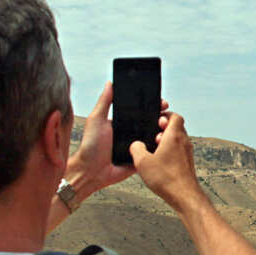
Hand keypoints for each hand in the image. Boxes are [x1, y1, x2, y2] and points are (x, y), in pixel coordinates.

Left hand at [64, 83, 157, 198]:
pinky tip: (164, 142)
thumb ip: (104, 102)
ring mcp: (137, 146)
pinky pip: (153, 153)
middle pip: (151, 123)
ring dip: (163, 132)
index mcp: (123, 123)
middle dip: (162, 118)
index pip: (141, 111)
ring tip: (165, 128)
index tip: (161, 102)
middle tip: (165, 115)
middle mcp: (132, 134)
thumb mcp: (96, 120)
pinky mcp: (141, 159)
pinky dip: (159, 148)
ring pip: (155, 137)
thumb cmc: (90, 146)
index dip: (152, 106)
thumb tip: (110, 83)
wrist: (91, 171)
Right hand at [131, 112, 205, 211]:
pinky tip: (159, 162)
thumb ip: (136, 148)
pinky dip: (170, 151)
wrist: (184, 196)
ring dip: (166, 141)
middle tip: (152, 136)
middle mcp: (184, 141)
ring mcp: (187, 152)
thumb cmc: (166, 178)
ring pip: (178, 139)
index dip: (164, 115)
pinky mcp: (187, 163)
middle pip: (176, 127)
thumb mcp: (142, 162)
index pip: (174, 116)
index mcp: (174, 136)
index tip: (155, 120)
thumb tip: (136, 144)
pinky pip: (179, 150)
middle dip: (163, 129)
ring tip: (155, 150)